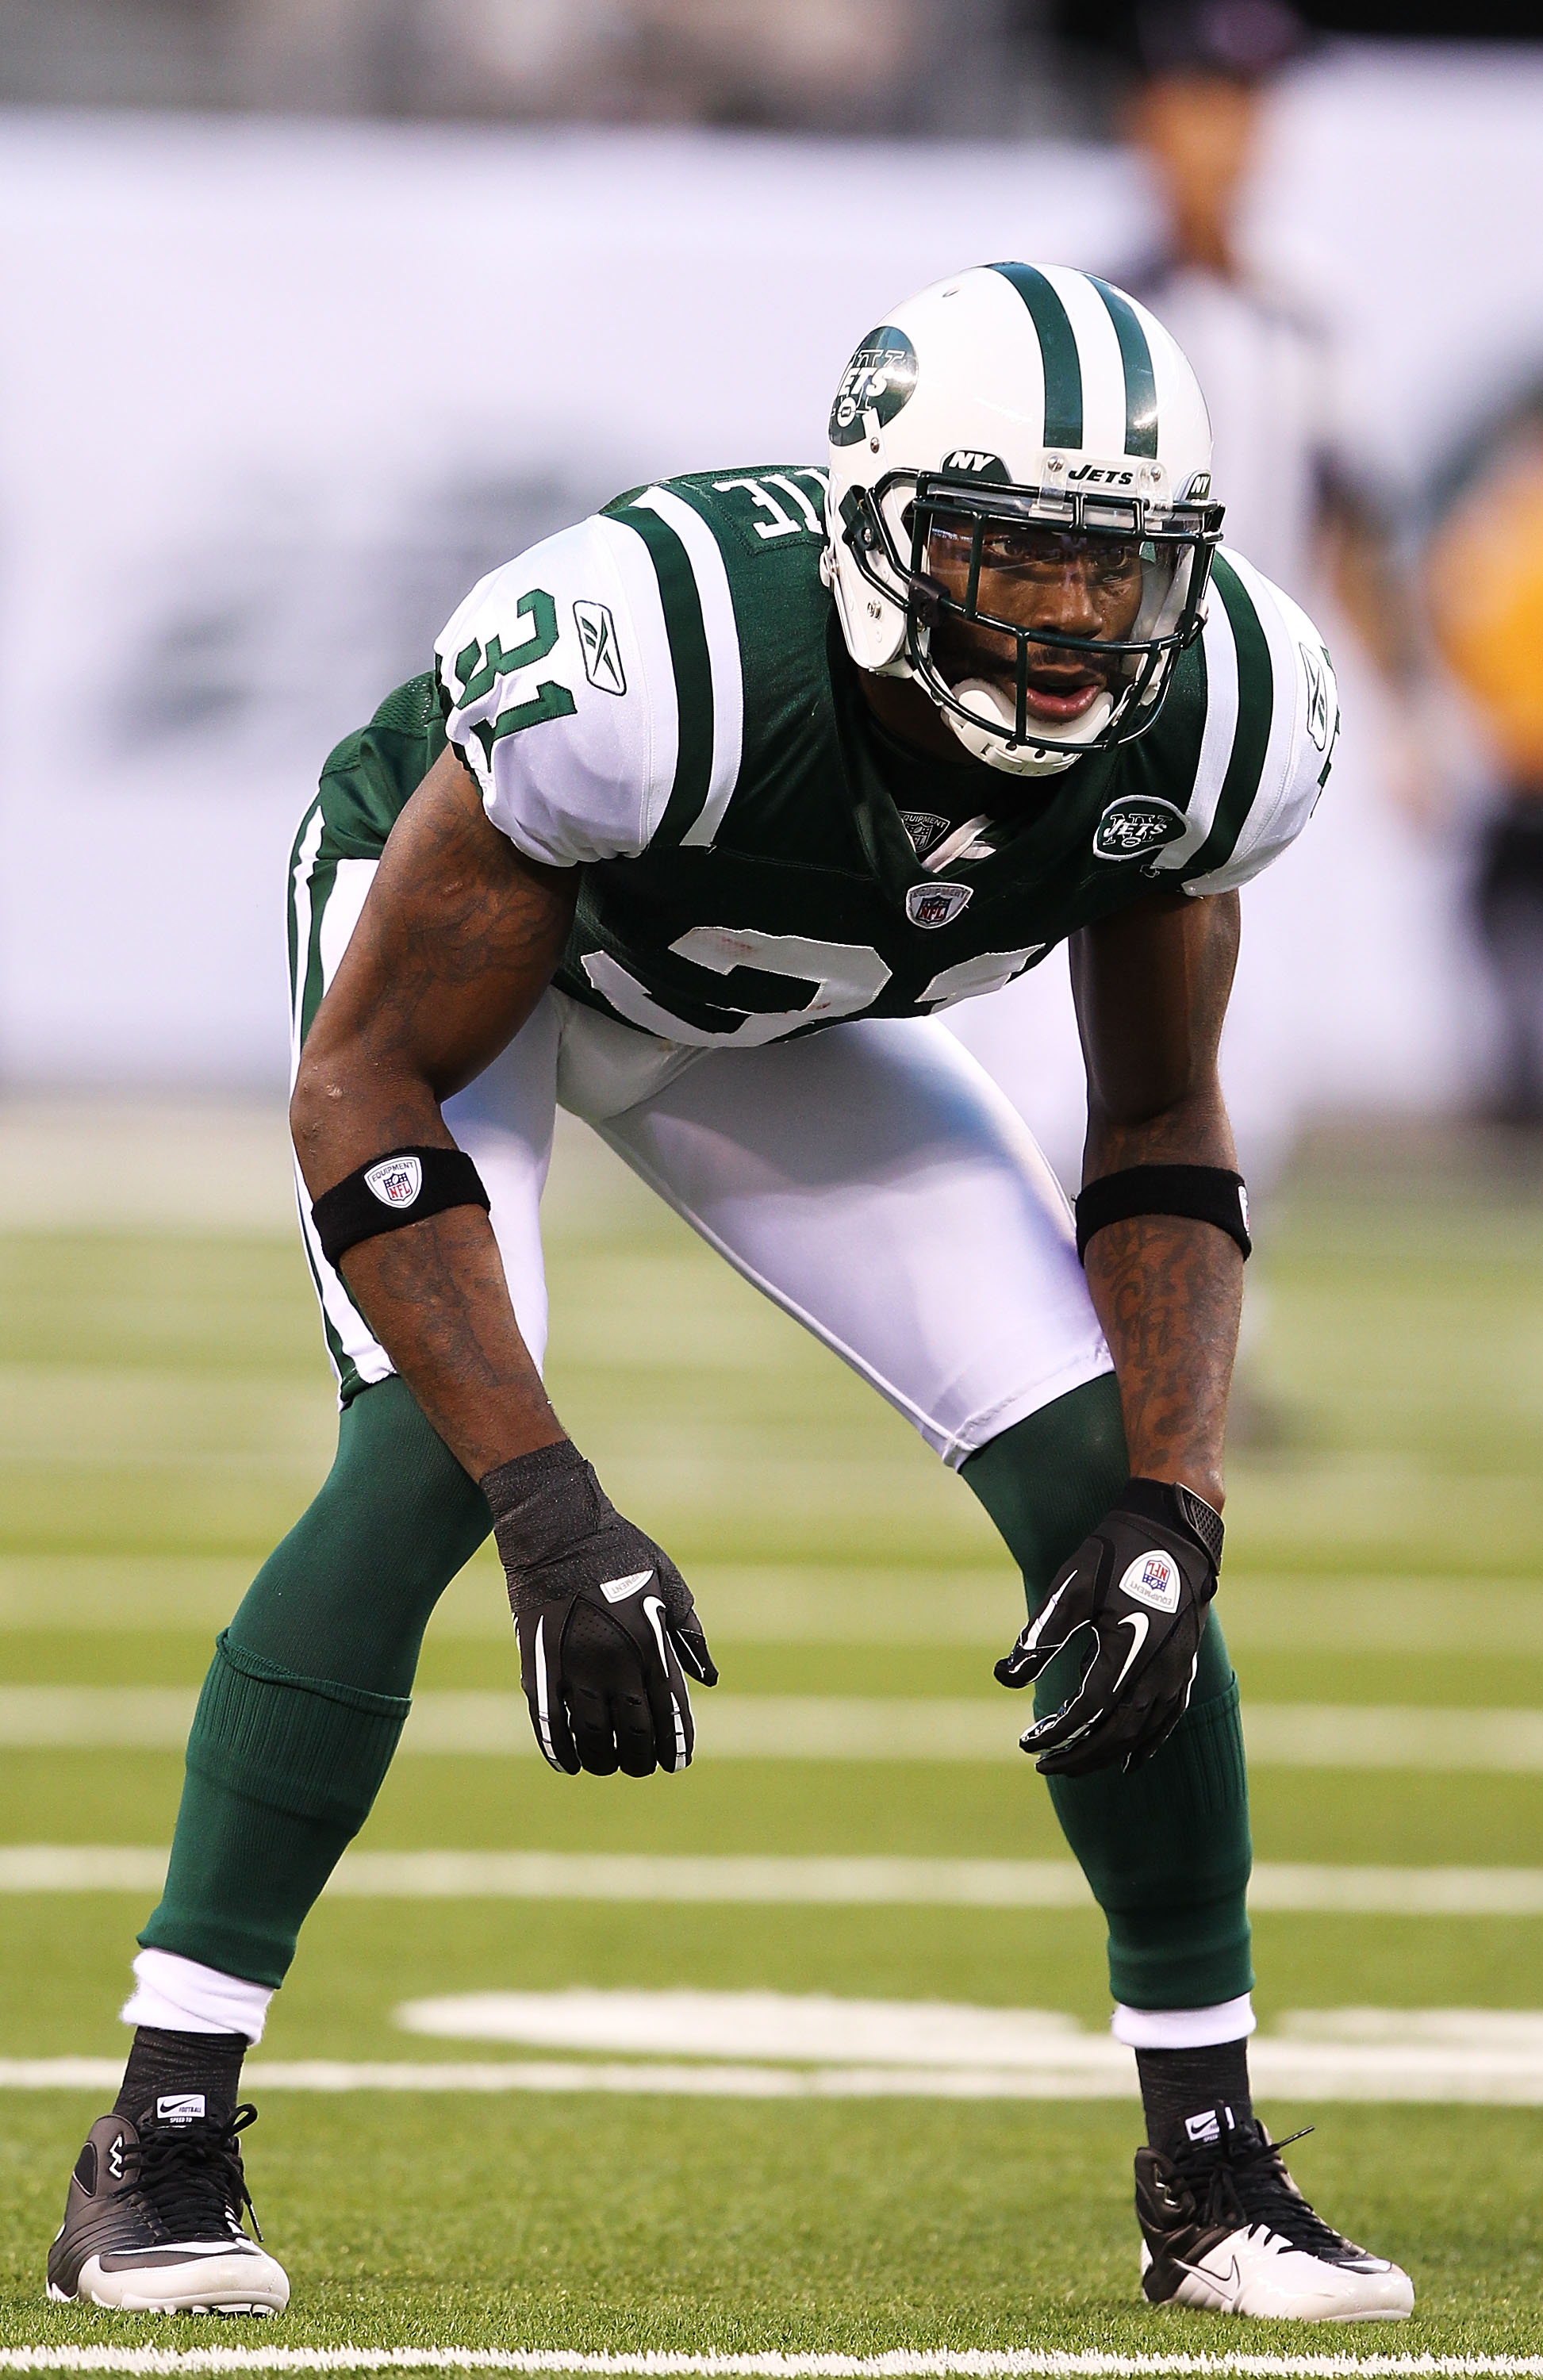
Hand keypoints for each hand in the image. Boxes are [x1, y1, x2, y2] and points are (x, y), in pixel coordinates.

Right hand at [482, 1441, 716, 1776]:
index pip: (669, 1712)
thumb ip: (689, 1633)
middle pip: (633, 1733)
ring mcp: (575, 1666)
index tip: (675, 1763)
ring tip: (608, 1765)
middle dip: (640, 1759)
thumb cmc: (618, 1551)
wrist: (556, 1528)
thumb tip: (708, 1677)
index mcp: (652, 1642)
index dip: (674, 1744)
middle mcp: (616, 1661)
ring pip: (591, 1737)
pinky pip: (549, 1723)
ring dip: (602, 1760)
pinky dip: (560, 1751)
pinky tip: (570, 1763)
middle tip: (641, 1766)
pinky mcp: (540, 1666)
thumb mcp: (668, 1583)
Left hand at [995, 1477, 1221, 1776]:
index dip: (1055, 1732)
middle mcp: (1158, 1670)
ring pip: (1143, 1731)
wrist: (1174, 1529)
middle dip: (1079, 1755)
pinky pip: (1170, 1718)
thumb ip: (1041, 1635)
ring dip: (1107, 1753)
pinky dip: (1148, 1744)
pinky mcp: (1186, 1665)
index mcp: (1128, 1651)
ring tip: (1075, 1764)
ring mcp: (1177, 1671)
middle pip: (1116, 1732)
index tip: (1026, 1741)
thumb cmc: (1117, 1553)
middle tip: (1044, 1765)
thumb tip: (1004, 1677)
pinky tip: (1131, 1759)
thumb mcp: (1071, 1587)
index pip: (1086, 1711)